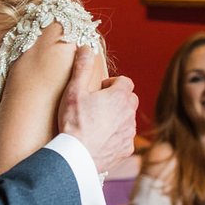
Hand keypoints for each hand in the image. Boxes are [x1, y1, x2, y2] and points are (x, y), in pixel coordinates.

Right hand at [56, 46, 137, 172]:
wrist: (76, 156)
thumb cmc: (74, 122)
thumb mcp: (74, 91)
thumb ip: (82, 67)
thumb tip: (86, 48)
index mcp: (119, 96)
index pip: (125, 82)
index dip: (112, 83)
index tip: (99, 90)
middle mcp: (129, 113)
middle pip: (130, 99)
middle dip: (117, 99)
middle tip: (98, 105)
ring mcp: (129, 133)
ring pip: (128, 119)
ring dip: (117, 117)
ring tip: (97, 123)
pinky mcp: (126, 149)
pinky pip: (125, 138)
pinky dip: (116, 136)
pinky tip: (100, 139)